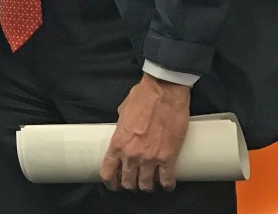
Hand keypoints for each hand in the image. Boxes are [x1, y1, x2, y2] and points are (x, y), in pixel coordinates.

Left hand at [100, 73, 189, 192]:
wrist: (164, 92)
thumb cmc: (142, 97)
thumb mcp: (123, 111)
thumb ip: (121, 127)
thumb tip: (123, 132)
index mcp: (118, 142)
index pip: (108, 171)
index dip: (110, 182)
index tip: (113, 184)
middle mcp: (132, 154)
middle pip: (128, 182)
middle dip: (130, 184)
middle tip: (134, 181)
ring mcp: (151, 158)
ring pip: (146, 185)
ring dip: (147, 185)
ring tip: (149, 182)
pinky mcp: (169, 158)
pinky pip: (166, 180)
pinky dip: (166, 185)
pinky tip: (166, 183)